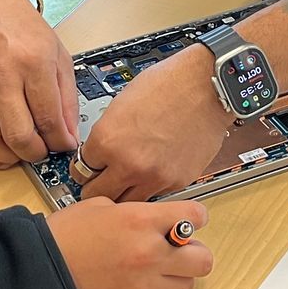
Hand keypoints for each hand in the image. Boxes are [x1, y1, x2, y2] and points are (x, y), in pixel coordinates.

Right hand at [0, 0, 78, 169]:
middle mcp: (4, 77)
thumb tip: (69, 133)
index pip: (48, 117)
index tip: (67, 145)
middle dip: (37, 154)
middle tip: (46, 151)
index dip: (61, 141)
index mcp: (33, 64)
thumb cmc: (24, 27)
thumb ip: (67, 97)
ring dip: (10, 158)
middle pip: (19, 134)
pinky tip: (2, 152)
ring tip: (24, 154)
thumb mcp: (59, 55)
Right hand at [44, 197, 212, 288]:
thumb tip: (151, 220)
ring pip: (186, 284)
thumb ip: (134, 212)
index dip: (194, 217)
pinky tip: (130, 284)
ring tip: (154, 270)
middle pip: (203, 259)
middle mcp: (150, 253)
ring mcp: (144, 285)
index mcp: (141, 221)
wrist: (40, 275)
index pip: (195, 217)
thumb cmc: (63, 238)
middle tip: (177, 250)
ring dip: (175, 275)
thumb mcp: (99, 207)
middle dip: (193, 252)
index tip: (189, 220)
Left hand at [77, 46, 230, 203]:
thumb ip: (107, 134)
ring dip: (124, 193)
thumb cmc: (168, 84)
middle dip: (97, 187)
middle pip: (97, 194)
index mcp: (107, 140)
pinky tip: (154, 171)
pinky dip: (150, 187)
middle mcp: (128, 164)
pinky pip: (155, 195)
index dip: (84, 168)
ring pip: (126, 203)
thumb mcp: (121, 104)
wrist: (207, 85)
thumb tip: (99, 151)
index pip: (80, 171)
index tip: (89, 168)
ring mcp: (154, 177)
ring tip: (129, 179)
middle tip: (103, 180)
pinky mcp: (177, 182)